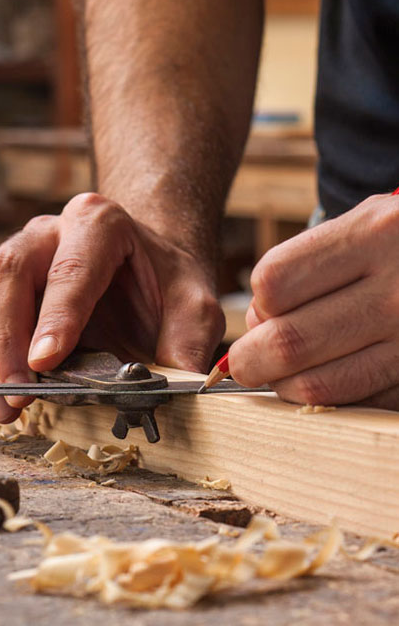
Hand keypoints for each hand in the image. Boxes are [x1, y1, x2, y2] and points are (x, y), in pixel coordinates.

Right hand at [0, 193, 223, 422]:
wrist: (138, 262)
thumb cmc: (162, 282)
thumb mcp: (196, 304)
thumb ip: (189, 340)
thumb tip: (173, 387)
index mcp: (98, 224)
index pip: (70, 269)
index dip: (54, 318)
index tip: (43, 365)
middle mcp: (45, 232)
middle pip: (4, 277)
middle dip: (4, 347)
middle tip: (18, 400)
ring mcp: (8, 254)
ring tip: (3, 409)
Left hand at [229, 193, 398, 409]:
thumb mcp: (369, 225)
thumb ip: (312, 265)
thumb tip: (256, 328)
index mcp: (376, 233)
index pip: (274, 282)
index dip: (258, 306)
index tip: (263, 314)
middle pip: (289, 341)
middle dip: (253, 361)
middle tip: (249, 364)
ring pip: (320, 382)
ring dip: (287, 385)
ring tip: (285, 375)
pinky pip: (363, 400)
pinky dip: (334, 398)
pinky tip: (334, 379)